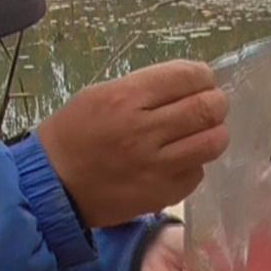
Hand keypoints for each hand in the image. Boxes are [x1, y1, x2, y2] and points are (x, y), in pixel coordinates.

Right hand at [36, 61, 228, 227]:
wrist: (54, 185)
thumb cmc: (73, 134)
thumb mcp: (100, 95)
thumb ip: (144, 89)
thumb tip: (187, 86)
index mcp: (126, 98)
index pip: (187, 76)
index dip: (203, 76)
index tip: (202, 81)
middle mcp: (145, 130)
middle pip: (207, 109)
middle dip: (216, 103)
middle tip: (211, 107)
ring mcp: (156, 166)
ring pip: (212, 143)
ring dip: (215, 134)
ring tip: (204, 133)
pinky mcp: (162, 194)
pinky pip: (196, 173)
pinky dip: (195, 164)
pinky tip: (181, 161)